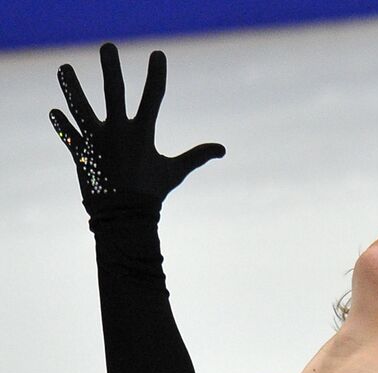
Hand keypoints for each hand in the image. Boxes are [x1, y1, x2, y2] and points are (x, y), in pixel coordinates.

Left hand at [49, 41, 224, 210]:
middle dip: (110, 68)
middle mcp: (117, 132)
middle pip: (112, 91)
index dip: (157, 75)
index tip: (158, 55)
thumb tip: (222, 149)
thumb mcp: (174, 172)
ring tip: (64, 68)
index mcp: (141, 133)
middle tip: (108, 48)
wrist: (124, 218)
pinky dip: (61, 125)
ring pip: (80, 107)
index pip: (153, 97)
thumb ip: (196, 156)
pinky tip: (54, 112)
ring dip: (71, 87)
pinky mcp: (81, 154)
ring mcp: (96, 142)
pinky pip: (69, 135)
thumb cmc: (151, 195)